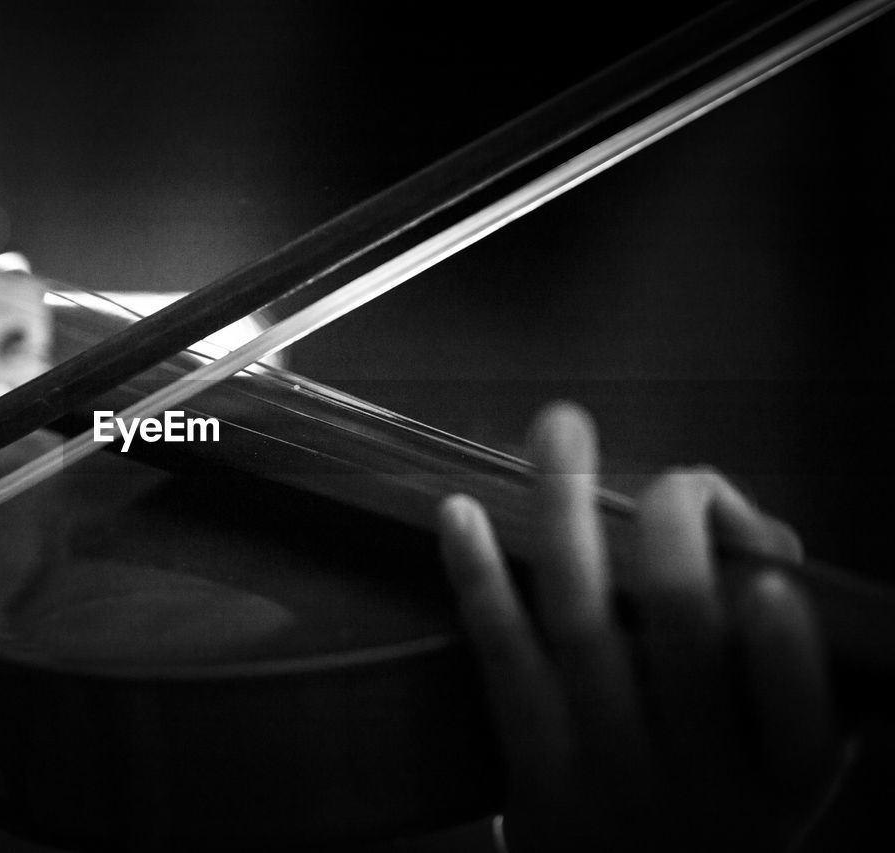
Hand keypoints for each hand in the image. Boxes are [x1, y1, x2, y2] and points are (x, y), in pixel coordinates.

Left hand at [438, 403, 843, 851]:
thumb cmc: (712, 799)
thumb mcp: (778, 756)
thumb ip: (787, 667)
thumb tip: (754, 542)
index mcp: (783, 777)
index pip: (801, 710)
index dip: (783, 646)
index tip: (769, 583)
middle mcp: (699, 779)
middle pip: (687, 635)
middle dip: (677, 535)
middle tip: (677, 482)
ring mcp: (607, 771)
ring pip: (584, 622)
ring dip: (569, 513)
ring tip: (562, 429)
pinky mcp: (531, 768)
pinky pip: (502, 659)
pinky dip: (480, 578)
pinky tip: (461, 510)